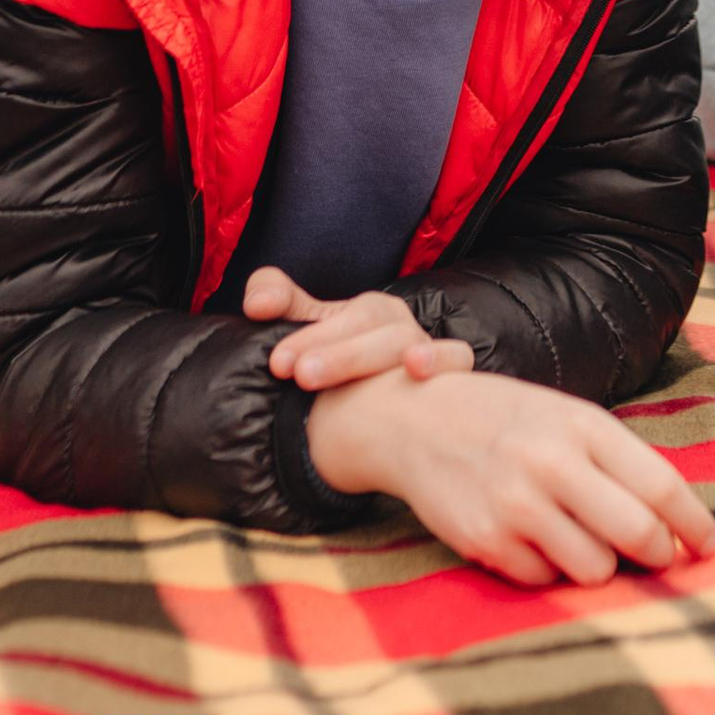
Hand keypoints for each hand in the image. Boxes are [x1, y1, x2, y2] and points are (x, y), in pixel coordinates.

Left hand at [243, 269, 472, 392]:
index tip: (277, 364)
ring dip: (367, 359)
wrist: (377, 413)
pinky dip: (440, 360)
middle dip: (336, 353)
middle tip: (299, 374)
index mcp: (370, 313)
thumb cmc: (339, 367)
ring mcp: (428, 351)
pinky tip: (414, 371)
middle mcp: (401, 328)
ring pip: (407, 345)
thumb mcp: (305, 331)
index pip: (342, 316)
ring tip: (338, 378)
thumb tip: (257, 304)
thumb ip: (276, 301)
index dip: (310, 336)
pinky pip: (456, 359)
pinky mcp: (451, 375)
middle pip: (372, 329)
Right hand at [307, 366, 714, 588]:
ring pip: (595, 568)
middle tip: (658, 558)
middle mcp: (551, 462)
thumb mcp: (564, 417)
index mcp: (581, 425)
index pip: (660, 483)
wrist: (411, 420)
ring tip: (578, 538)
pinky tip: (530, 538)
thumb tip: (673, 523)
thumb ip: (616, 461)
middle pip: (638, 534)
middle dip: (658, 556)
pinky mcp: (484, 540)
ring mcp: (515, 504)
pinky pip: (544, 579)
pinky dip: (547, 569)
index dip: (694, 523)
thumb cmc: (504, 420)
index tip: (709, 546)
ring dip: (599, 565)